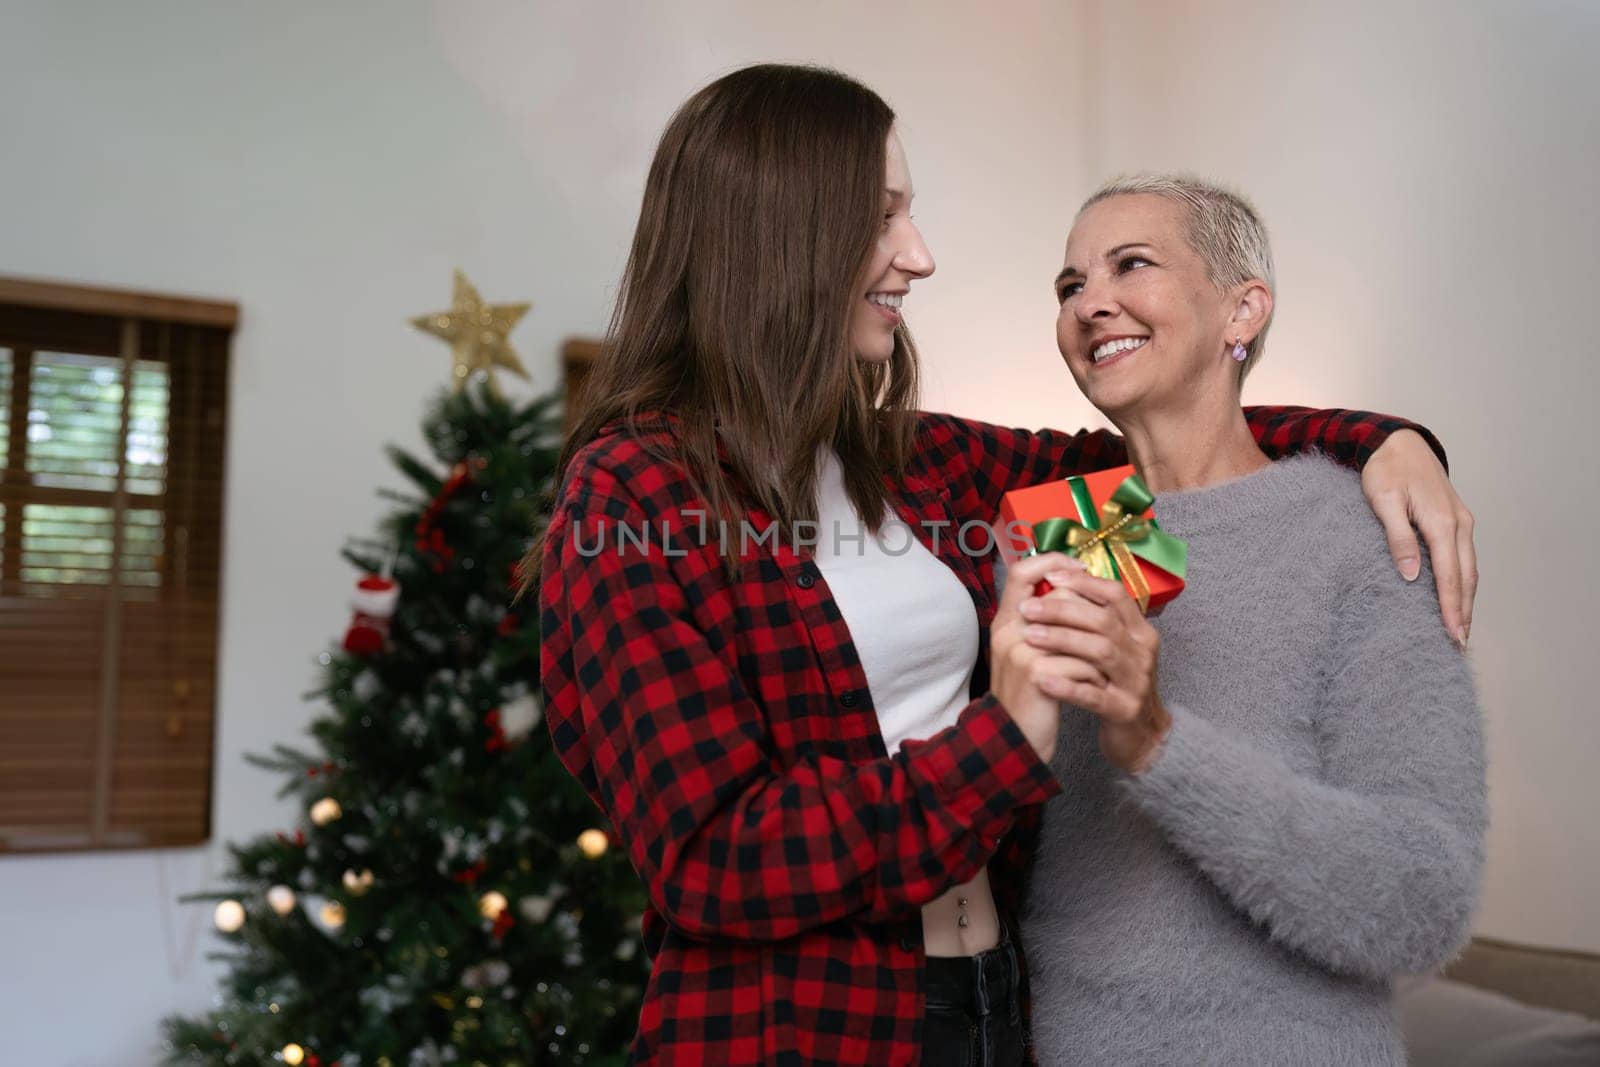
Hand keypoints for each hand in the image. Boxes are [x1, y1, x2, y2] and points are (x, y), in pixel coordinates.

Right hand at [990, 553, 1098, 763]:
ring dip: (1096, 648)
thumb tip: (1075, 594)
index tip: (1080, 570)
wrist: (1013, 739)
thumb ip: (1043, 625)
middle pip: (1059, 597)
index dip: (1053, 564)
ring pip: (1075, 629)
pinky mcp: (1036, 675)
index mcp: (1005, 621)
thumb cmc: (1028, 695)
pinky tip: (1096, 687)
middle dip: (1089, 614)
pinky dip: (1093, 676)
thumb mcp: (1027, 653)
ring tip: (1103, 665)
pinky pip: (1080, 663)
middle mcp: (1008, 631)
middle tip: (1107, 631)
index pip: (1021, 571)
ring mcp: (1021, 652)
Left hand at [1019, 568, 1169, 772]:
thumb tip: (1059, 583)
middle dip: (1063, 610)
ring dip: (1062, 641)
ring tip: (1029, 637)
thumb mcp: (1114, 648)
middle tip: (1027, 608)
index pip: (1116, 595)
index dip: (1084, 583)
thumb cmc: (1116, 684)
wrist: (1141, 735)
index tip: (1051, 576)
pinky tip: (1042, 679)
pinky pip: (1094, 695)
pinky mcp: (1125, 710)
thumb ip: (1095, 620)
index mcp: (1140, 631)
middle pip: (1103, 621)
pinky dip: (1068, 686)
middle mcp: (1142, 652)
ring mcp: (1136, 682)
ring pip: (1100, 652)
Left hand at [1362, 429, 1477, 646]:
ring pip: (1470, 568)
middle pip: (1466, 576)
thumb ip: (1398, 537)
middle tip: (1458, 642)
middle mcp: (1458, 523)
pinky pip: (1465, 556)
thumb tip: (1412, 574)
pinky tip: (1458, 595)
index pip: (1449, 574)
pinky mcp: (1457, 519)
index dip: (1451, 607)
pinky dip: (1464, 580)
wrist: (1398, 441)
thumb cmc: (1385, 470)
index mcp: (1441, 522)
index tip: (1452, 634)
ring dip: (1467, 599)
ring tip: (1461, 627)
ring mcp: (1461, 521)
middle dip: (1464, 611)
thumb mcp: (1384, 501)